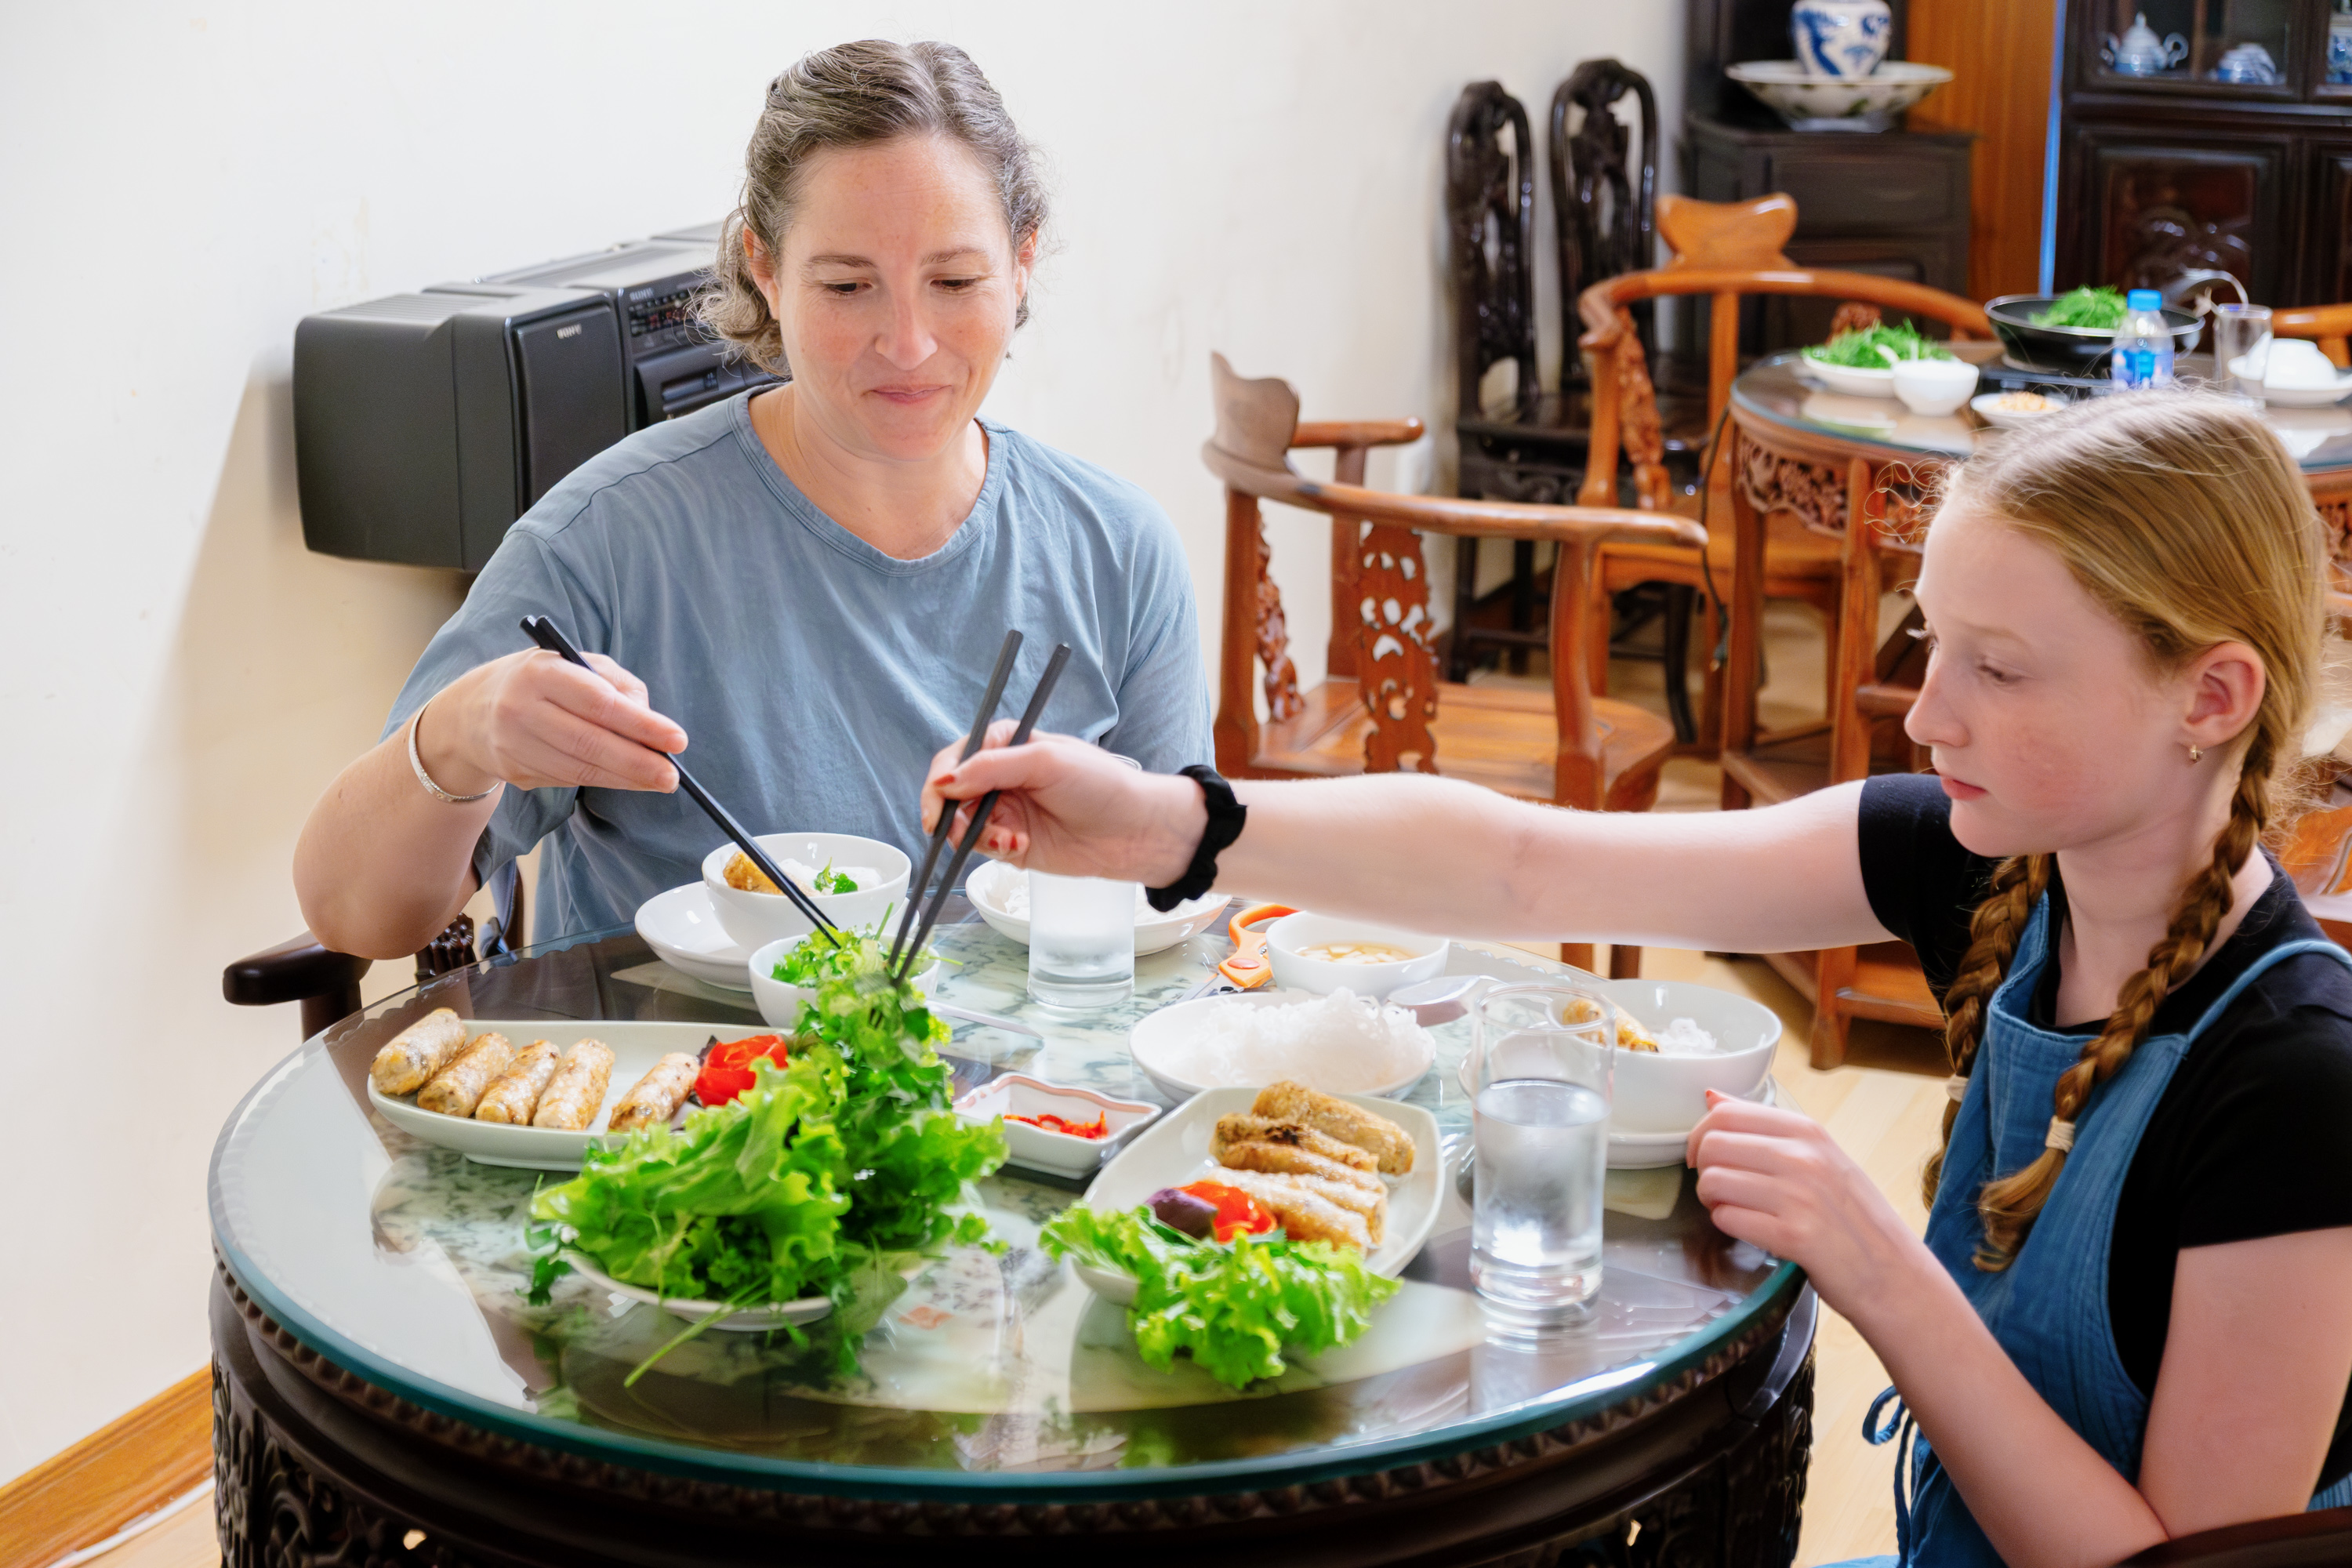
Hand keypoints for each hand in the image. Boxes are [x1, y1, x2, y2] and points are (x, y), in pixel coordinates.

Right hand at [421, 649, 686, 794]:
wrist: (469, 712)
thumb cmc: (538, 681)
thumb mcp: (572, 663)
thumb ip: (616, 683)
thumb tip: (650, 720)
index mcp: (540, 672)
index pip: (598, 702)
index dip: (641, 724)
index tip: (677, 739)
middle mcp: (521, 708)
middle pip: (590, 743)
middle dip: (639, 762)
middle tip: (673, 775)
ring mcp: (513, 745)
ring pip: (581, 770)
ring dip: (627, 778)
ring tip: (659, 780)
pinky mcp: (514, 772)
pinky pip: (568, 780)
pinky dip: (604, 782)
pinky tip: (628, 780)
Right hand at [921, 725, 1205, 883]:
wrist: (1136, 830)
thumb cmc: (1101, 784)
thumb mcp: (1045, 761)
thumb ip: (991, 767)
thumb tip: (944, 782)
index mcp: (1006, 744)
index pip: (955, 757)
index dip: (941, 779)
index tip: (939, 799)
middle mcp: (1001, 776)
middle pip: (951, 794)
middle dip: (950, 814)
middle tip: (953, 830)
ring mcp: (1006, 811)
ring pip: (962, 825)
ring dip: (976, 836)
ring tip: (1009, 840)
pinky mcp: (1013, 843)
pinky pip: (984, 848)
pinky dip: (995, 849)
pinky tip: (1021, 847)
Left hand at [1685, 1089, 1924, 1310]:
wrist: (1894, 1273)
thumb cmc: (1853, 1216)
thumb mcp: (1820, 1156)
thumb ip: (1766, 1128)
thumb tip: (1712, 1097)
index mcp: (1808, 1132)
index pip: (1725, 1113)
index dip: (1700, 1135)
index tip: (1703, 1155)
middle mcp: (1803, 1157)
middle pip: (1713, 1145)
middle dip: (1704, 1170)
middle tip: (1720, 1189)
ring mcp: (1799, 1196)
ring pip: (1713, 1182)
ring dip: (1712, 1201)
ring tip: (1736, 1210)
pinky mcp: (1793, 1236)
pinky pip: (1728, 1219)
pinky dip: (1728, 1226)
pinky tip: (1751, 1230)